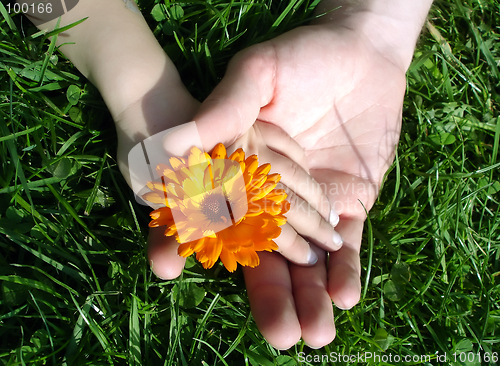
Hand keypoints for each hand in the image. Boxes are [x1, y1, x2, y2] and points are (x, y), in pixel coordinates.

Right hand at [173, 20, 408, 348]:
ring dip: (309, 297)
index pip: (205, 211)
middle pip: (261, 252)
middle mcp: (268, 194)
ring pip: (305, 258)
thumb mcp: (259, 72)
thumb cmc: (304, 54)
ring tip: (313, 337)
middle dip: (268, 294)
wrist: (362, 51)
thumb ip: (224, 106)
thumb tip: (173, 141)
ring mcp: (309, 204)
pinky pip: (346, 244)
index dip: (182, 238)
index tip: (165, 266)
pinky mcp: (348, 203)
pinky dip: (345, 270)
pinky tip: (343, 298)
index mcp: (237, 168)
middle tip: (276, 338)